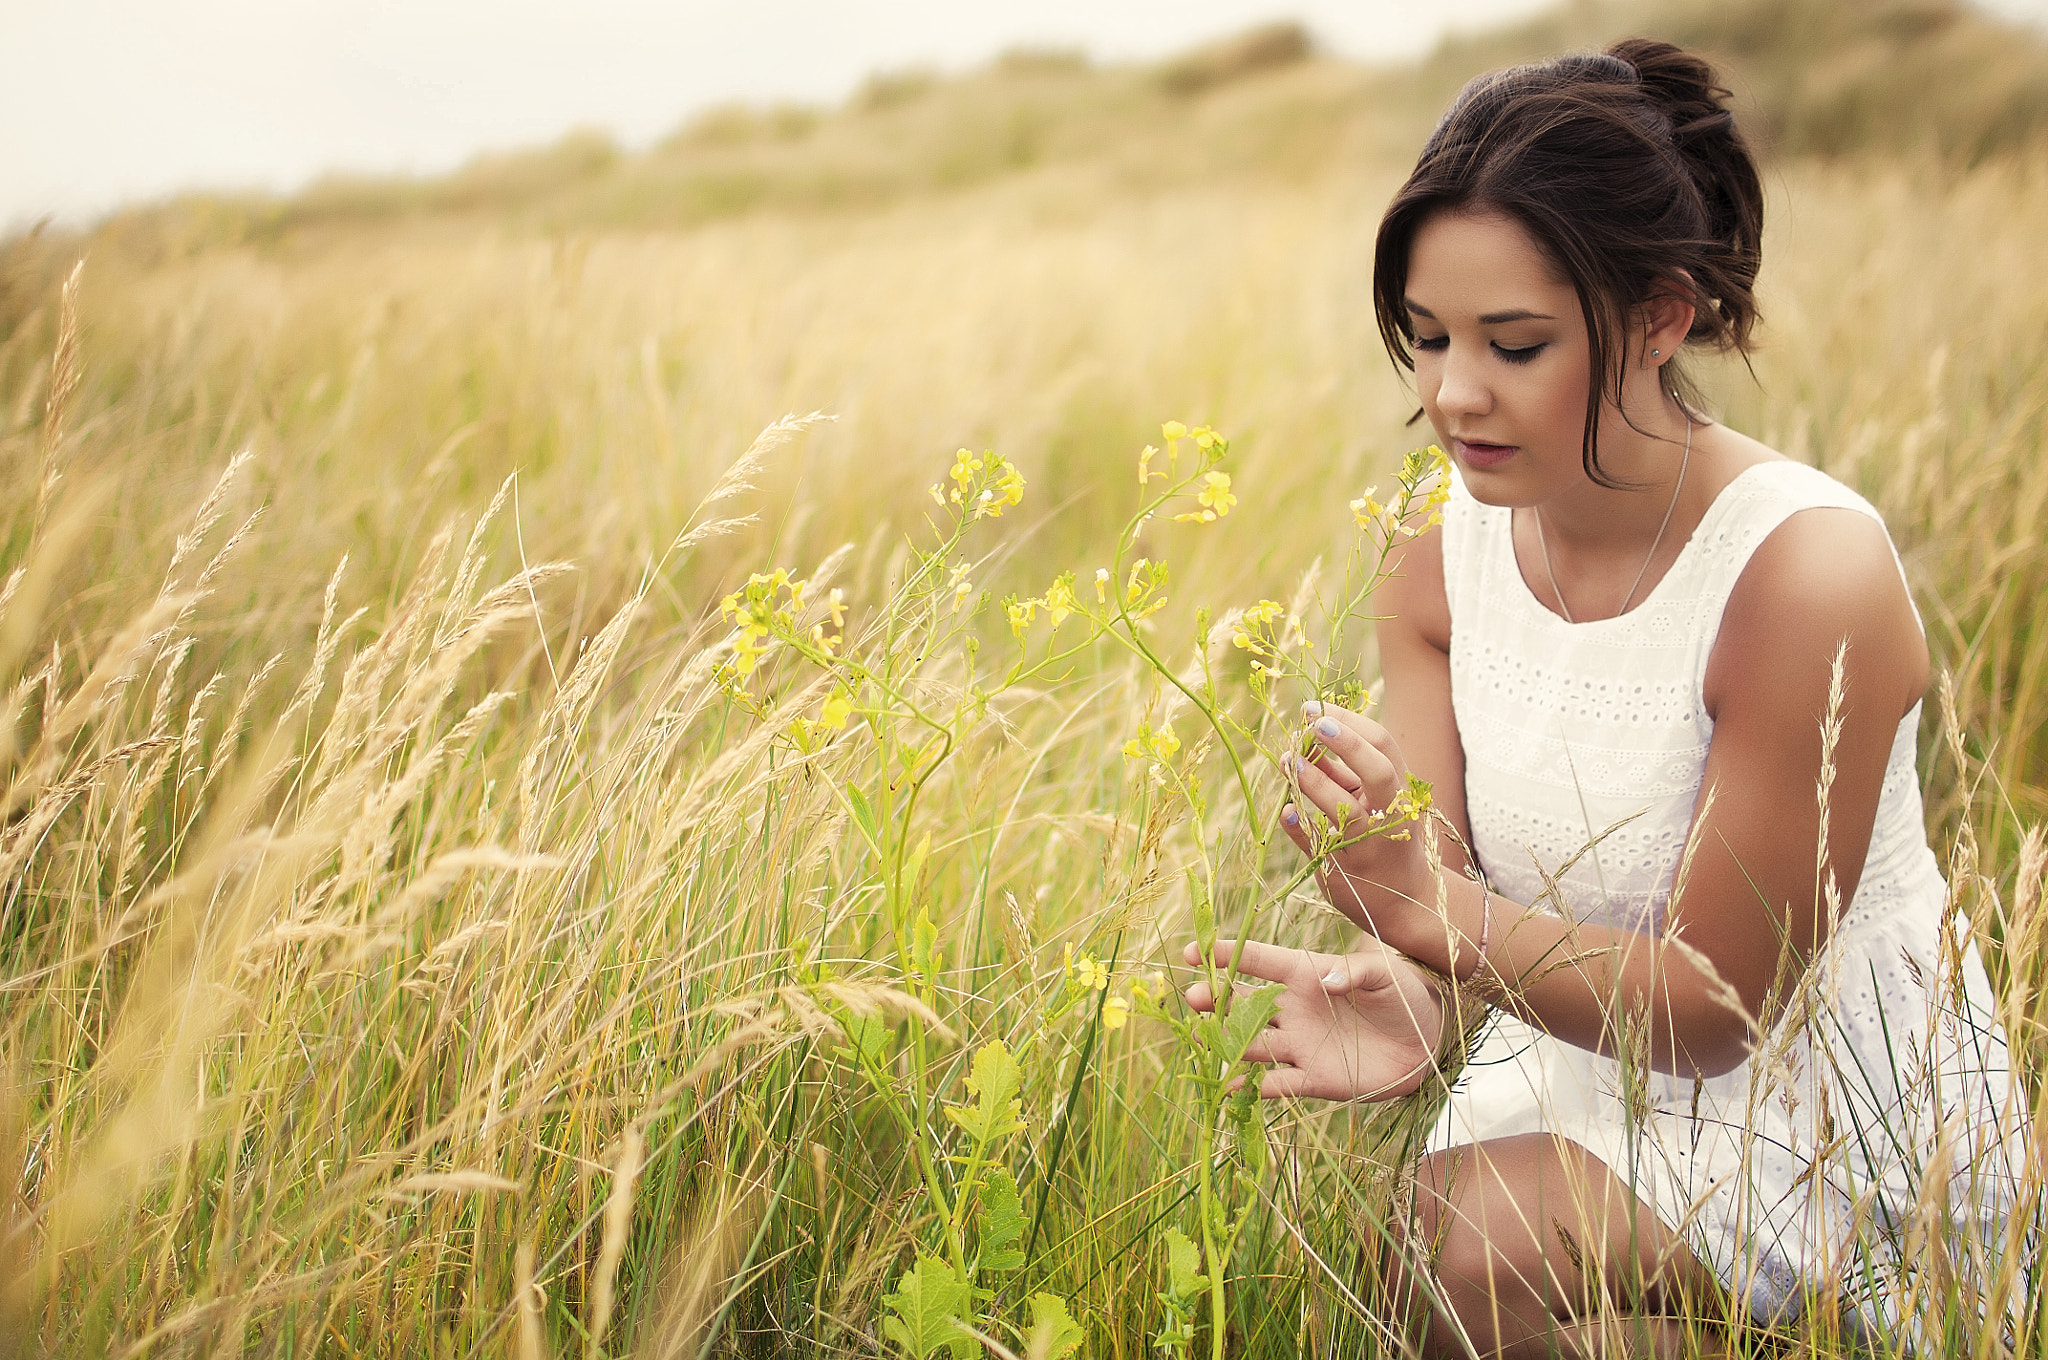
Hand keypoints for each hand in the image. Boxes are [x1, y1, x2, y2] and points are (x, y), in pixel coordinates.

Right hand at [1181, 937, 1443, 1100]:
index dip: (1226, 954)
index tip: (1193, 952)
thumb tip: (1325, 980)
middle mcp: (1293, 1009)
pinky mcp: (1312, 1077)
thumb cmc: (1403, 994)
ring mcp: (1299, 1044)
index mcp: (1305, 974)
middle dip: (1214, 999)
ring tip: (1201, 1040)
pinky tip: (1231, 1088)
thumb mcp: (1385, 975)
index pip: (1259, 961)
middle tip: (1192, 998)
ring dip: (1226, 1042)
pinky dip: (1253, 1087)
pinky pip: (1276, 1083)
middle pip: (1243, 1002)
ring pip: (1251, 1043)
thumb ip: (1355, 972)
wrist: (1426, 1041)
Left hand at [1278, 702, 1435, 942]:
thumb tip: (1306, 732)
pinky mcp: (1345, 871)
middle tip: (1311, 721)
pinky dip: (1300, 825)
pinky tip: (1286, 811)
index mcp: (1400, 790)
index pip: (1383, 745)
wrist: (1407, 901)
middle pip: (1377, 770)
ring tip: (1288, 760)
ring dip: (1315, 781)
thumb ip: (1344, 772)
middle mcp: (1391, 815)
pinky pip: (1318, 845)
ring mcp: (1369, 845)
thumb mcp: (1373, 801)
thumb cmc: (1386, 836)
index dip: (1351, 723)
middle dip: (1346, 742)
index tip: (1317, 708)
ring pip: (1346, 810)